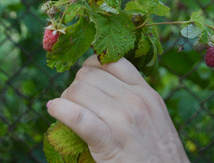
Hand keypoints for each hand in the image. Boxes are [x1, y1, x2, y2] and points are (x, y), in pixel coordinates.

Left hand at [46, 55, 189, 162]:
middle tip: (73, 102)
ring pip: (79, 91)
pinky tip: (54, 109)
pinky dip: (60, 110)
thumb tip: (101, 84)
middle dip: (76, 86)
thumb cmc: (159, 155)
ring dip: (66, 99)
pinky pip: (77, 116)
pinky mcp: (109, 140)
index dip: (91, 67)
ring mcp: (123, 119)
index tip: (85, 81)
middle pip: (89, 75)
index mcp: (146, 92)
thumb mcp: (154, 116)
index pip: (110, 61)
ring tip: (66, 110)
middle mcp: (135, 100)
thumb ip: (133, 97)